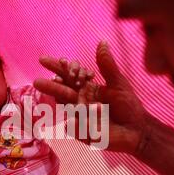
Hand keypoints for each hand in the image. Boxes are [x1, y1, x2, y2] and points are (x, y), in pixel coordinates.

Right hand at [34, 41, 149, 153]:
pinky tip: (72, 123)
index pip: (69, 75)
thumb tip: (102, 42)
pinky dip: (74, 125)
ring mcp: (79, 117)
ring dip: (59, 101)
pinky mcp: (81, 132)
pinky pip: (74, 128)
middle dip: (51, 86)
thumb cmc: (128, 106)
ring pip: (66, 107)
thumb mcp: (118, 84)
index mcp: (87, 87)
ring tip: (49, 95)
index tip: (43, 60)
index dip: (57, 67)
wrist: (136, 130)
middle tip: (37, 81)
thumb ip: (107, 66)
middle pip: (62, 91)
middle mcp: (80, 100)